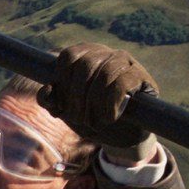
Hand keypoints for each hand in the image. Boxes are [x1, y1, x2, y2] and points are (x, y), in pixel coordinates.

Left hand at [38, 42, 158, 150]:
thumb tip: (47, 90)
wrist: (122, 135)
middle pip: (85, 65)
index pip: (68, 56)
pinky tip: (110, 117)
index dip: (62, 82)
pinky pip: (123, 83)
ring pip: (105, 74)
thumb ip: (51, 101)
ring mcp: (126, 62)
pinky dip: (112, 104)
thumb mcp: (67, 111)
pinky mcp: (141, 77)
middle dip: (77, 97)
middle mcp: (106, 52)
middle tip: (78, 118)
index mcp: (85, 54)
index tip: (63, 105)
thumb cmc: (92, 117)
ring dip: (95, 103)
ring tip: (94, 121)